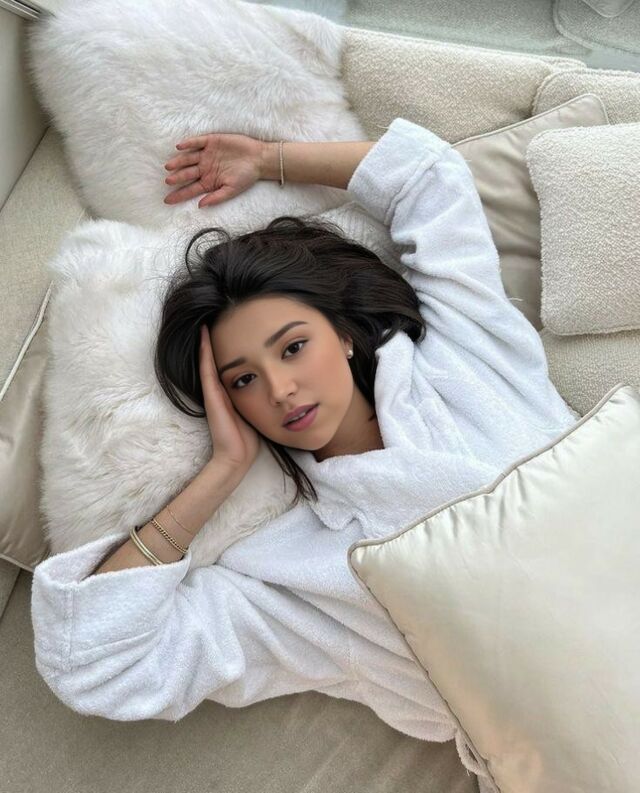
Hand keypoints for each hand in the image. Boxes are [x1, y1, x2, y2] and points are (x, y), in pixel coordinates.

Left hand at [164, 132, 263, 207]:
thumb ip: (216, 198)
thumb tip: (200, 205)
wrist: (258, 159)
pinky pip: (197, 142)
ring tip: (169, 166)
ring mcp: (206, 155)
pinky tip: (180, 147)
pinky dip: (189, 144)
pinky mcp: (211, 142)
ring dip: (179, 162)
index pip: (190, 190)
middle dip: (177, 178)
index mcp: (208, 181)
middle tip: (168, 181)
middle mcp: (204, 168)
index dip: (179, 195)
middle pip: (187, 174)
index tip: (167, 201)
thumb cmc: (246, 177)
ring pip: (188, 158)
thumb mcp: (232, 190)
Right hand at [199, 325, 260, 475]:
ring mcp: (214, 391)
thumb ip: (263, 399)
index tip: (238, 329)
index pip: (232, 366)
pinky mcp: (210, 395)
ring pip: (210, 360)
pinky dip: (205, 350)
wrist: (237, 457)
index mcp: (232, 393)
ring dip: (208, 341)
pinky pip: (207, 367)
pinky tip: (205, 334)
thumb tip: (280, 389)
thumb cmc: (250, 439)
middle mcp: (221, 390)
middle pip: (220, 360)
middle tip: (220, 317)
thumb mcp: (259, 412)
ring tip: (209, 320)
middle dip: (220, 341)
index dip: (235, 349)